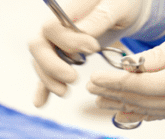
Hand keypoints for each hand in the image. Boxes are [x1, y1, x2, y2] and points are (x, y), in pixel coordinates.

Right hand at [29, 0, 161, 106]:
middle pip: (38, 46)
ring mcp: (57, 41)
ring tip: (65, 92)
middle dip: (52, 65)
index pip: (52, 28)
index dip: (68, 41)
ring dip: (49, 79)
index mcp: (68, 10)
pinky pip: (48, 71)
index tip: (94, 47)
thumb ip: (100, 17)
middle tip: (73, 78)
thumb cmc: (124, 2)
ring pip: (41, 61)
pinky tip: (41, 102)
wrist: (125, 9)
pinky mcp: (63, 55)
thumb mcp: (118, 5)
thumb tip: (83, 33)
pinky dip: (44, 87)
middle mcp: (57, 26)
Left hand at [88, 10, 164, 123]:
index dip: (117, 84)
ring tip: (102, 101)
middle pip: (147, 103)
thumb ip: (158, 57)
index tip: (95, 79)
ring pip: (156, 112)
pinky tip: (126, 108)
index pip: (146, 87)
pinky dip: (146, 110)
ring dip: (127, 106)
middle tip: (91, 89)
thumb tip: (129, 69)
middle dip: (117, 96)